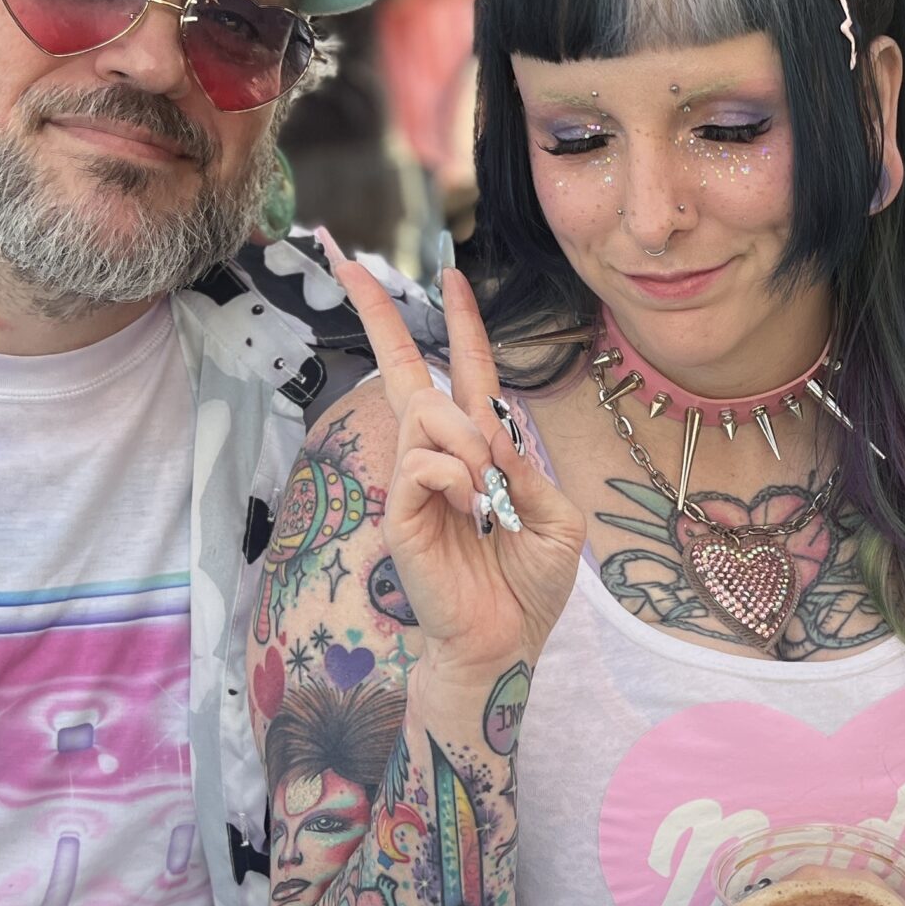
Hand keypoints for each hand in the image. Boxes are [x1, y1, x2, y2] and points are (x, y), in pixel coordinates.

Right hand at [320, 240, 581, 682]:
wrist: (507, 643)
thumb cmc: (530, 586)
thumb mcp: (555, 518)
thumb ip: (527, 467)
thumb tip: (489, 429)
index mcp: (481, 453)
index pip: (464, 375)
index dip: (458, 325)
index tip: (449, 276)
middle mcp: (441, 458)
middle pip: (405, 373)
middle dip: (380, 314)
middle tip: (348, 262)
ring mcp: (415, 483)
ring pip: (428, 414)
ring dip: (468, 441)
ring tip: (486, 491)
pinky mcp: (399, 512)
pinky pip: (423, 462)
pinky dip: (456, 476)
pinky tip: (470, 509)